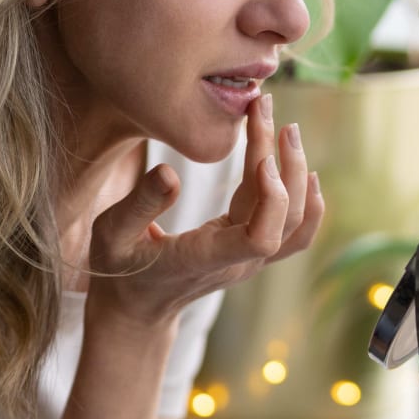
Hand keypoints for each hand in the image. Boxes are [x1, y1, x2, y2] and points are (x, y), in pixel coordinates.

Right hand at [86, 94, 323, 324]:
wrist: (137, 308)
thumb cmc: (119, 269)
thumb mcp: (110, 234)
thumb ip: (138, 205)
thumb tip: (170, 172)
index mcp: (206, 258)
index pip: (262, 238)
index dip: (273, 199)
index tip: (263, 158)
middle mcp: (237, 262)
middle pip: (285, 218)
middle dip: (286, 163)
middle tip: (270, 110)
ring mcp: (249, 260)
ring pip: (294, 222)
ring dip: (297, 174)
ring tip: (287, 129)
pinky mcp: (251, 252)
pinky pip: (294, 232)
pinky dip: (307, 203)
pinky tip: (306, 172)